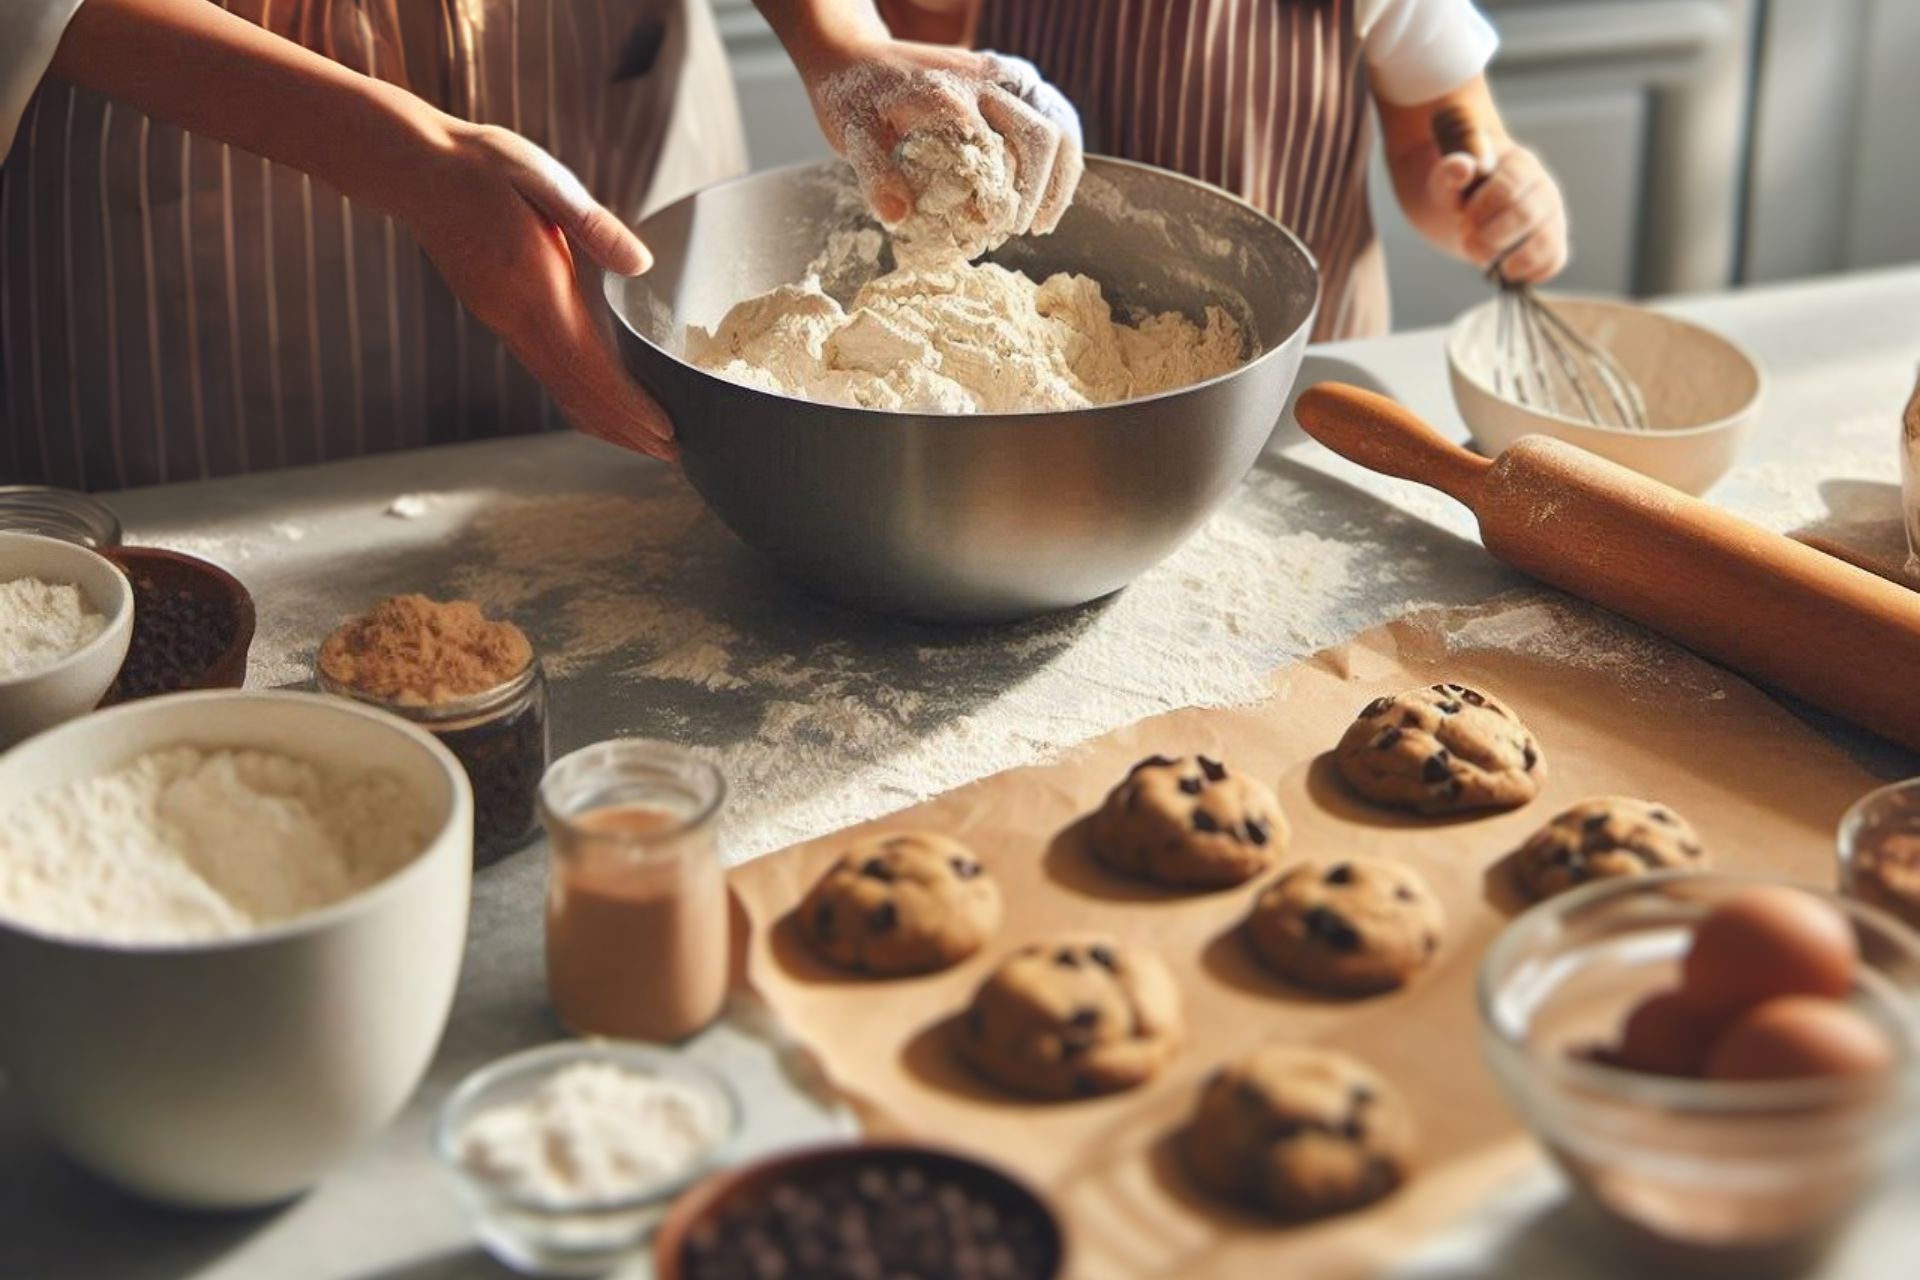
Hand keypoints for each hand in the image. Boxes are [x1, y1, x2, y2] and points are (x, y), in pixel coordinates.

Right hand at [396, 121, 677, 460]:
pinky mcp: (499, 318)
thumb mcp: (539, 178)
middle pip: (578, 395)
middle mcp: (516, 319)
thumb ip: (592, 224)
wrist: (412, 169)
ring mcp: (504, 323)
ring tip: (648, 442)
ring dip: (606, 423)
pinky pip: (546, 373)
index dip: (629, 407)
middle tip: (675, 454)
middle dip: (628, 430)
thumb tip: (640, 263)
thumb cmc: (478, 167)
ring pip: (561, 391)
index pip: (589, 366)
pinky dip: (581, 400)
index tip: (666, 431)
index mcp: (534, 288)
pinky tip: (603, 405)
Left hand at [805, 36, 1082, 235]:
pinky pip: (1058, 114)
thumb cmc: (853, 99)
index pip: (996, 152)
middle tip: (1013, 231)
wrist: (856, 55)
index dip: (997, 201)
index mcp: (948, 94)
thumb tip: (897, 217)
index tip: (985, 233)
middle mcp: (983, 79)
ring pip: (1060, 122)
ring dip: (1060, 177)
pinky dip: (1063, 156)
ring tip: (1041, 222)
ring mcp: (1002, 74)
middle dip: (1034, 192)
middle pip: (1040, 136)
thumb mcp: (852, 137)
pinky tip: (1051, 194)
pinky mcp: (1011, 78)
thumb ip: (873, 176)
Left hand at [1428, 142, 1567, 284]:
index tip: (1463, 219)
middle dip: (1489, 237)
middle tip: (1468, 242)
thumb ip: (1449, 172)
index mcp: (1520, 165)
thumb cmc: (1461, 191)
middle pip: (1525, 215)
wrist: (1470, 211)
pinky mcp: (1553, 243)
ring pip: (1546, 241)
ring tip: (1486, 261)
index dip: (1481, 209)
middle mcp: (1543, 190)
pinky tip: (1503, 269)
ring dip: (1510, 259)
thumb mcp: (1447, 179)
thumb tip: (1463, 168)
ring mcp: (1552, 217)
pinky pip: (1553, 261)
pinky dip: (1527, 272)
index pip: (1509, 186)